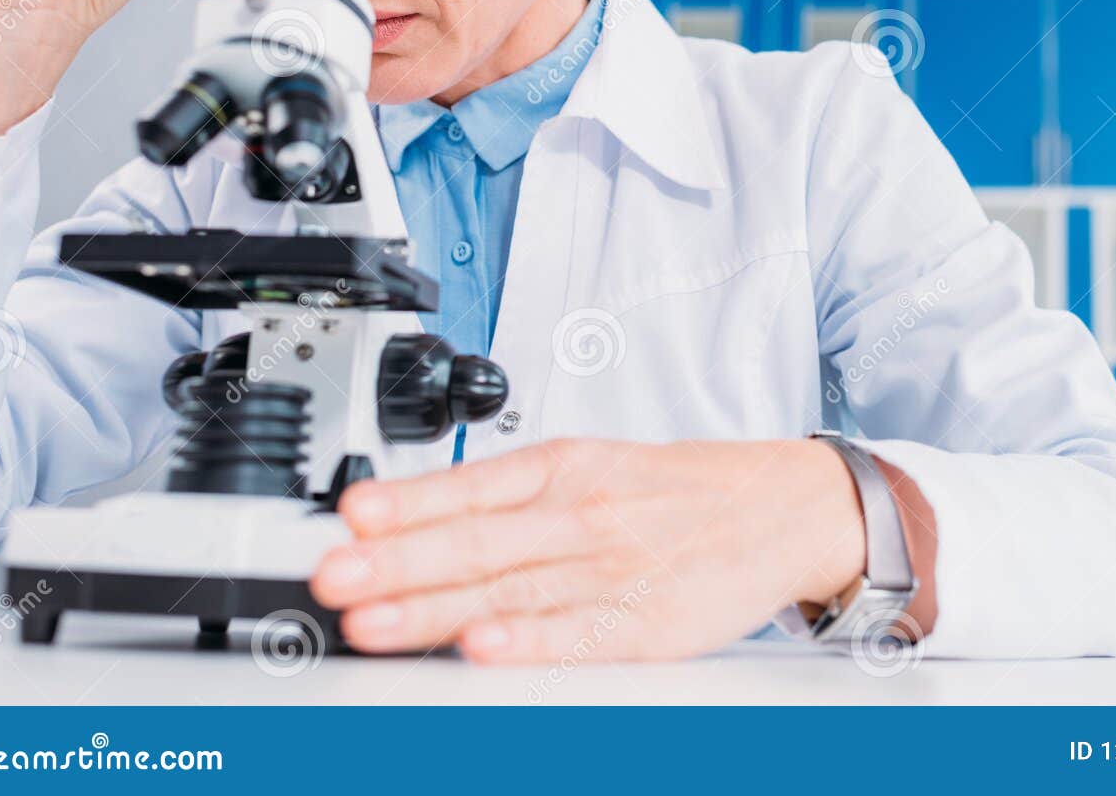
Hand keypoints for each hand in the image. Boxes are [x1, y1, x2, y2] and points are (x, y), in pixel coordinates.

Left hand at [310, 438, 871, 661]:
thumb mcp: (592, 466)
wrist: (783, 505)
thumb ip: (508, 499)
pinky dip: (529, 643)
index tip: (349, 518)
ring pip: (513, 590)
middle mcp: (582, 513)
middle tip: (333, 575)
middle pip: (478, 542)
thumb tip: (411, 522)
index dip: (406, 504)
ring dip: (436, 608)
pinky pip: (580, 635)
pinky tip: (482, 650)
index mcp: (565, 469)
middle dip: (398, 562)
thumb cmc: (679, 489)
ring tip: (373, 622)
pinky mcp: (649, 623)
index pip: (471, 486)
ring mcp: (615, 568)